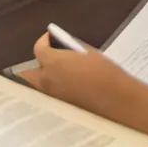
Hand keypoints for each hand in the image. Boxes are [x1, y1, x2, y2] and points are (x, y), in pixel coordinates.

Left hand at [22, 36, 147, 141]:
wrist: (118, 101)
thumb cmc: (105, 72)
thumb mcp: (87, 53)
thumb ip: (70, 49)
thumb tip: (61, 45)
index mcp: (53, 63)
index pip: (38, 49)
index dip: (44, 41)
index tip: (52, 38)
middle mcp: (47, 81)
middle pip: (29, 72)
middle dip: (38, 63)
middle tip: (51, 57)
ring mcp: (52, 97)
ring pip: (38, 85)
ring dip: (44, 76)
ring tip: (59, 71)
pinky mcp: (60, 108)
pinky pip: (49, 96)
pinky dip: (52, 89)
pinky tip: (66, 85)